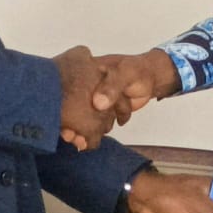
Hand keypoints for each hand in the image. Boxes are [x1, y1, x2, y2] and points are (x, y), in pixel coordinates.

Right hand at [61, 48, 180, 150]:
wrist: (152, 80)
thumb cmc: (139, 71)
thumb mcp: (126, 73)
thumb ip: (113, 86)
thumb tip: (97, 103)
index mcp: (87, 71)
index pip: (67, 86)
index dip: (62, 102)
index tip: (60, 117)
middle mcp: (86, 85)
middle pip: (71, 105)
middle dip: (68, 121)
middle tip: (68, 136)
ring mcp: (93, 98)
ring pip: (81, 116)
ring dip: (78, 129)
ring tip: (77, 141)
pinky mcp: (101, 110)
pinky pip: (92, 122)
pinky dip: (90, 132)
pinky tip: (87, 141)